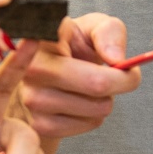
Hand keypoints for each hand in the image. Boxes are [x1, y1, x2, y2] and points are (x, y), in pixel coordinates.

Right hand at [18, 13, 141, 153]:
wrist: (49, 80)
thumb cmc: (73, 49)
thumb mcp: (92, 29)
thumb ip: (109, 32)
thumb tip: (117, 60)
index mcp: (42, 38)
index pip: (66, 40)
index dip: (99, 48)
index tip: (118, 59)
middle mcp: (31, 67)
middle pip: (97, 83)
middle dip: (121, 81)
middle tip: (120, 75)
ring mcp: (32, 98)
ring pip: (98, 107)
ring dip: (106, 99)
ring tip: (91, 88)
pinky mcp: (40, 124)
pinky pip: (90, 123)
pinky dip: (96, 115)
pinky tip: (82, 103)